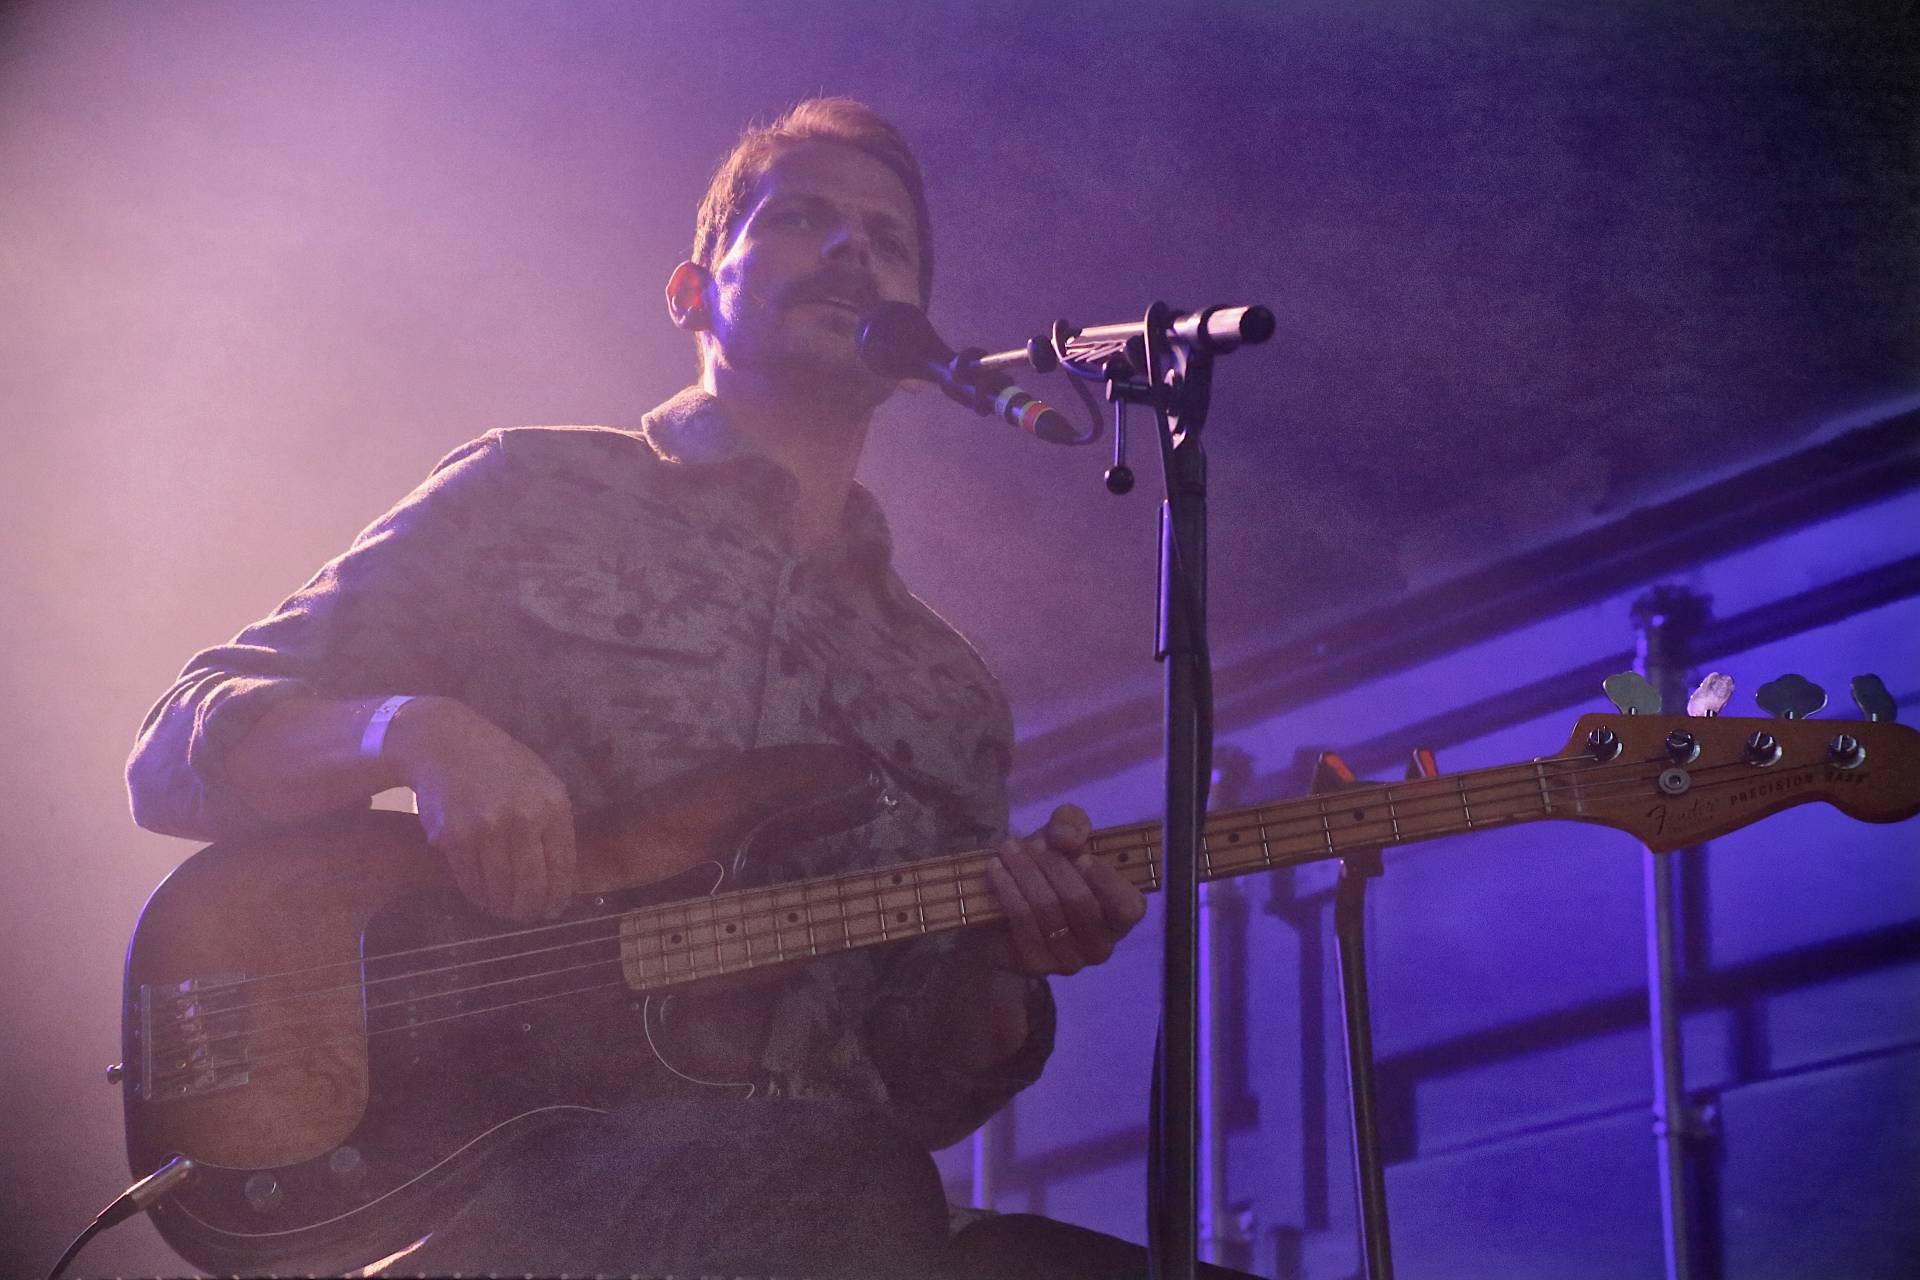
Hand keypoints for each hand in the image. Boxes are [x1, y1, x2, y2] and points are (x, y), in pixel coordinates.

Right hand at [384, 697, 577, 920]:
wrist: (445, 744)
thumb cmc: (499, 764)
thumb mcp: (540, 781)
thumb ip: (552, 822)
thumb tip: (560, 875)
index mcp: (553, 805)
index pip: (562, 866)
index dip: (557, 895)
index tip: (553, 910)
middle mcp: (523, 818)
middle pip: (532, 884)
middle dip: (530, 909)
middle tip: (526, 916)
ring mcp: (487, 829)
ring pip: (500, 888)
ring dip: (503, 907)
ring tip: (504, 910)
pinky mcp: (455, 838)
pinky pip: (471, 881)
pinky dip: (478, 896)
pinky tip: (483, 898)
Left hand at [984, 804, 1145, 976]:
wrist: (1004, 902)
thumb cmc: (1048, 869)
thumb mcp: (1062, 836)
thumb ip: (1072, 824)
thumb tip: (1067, 838)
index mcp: (1121, 915)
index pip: (1128, 907)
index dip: (1105, 881)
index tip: (1080, 856)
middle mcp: (1102, 945)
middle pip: (1080, 902)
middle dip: (1053, 866)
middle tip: (1032, 844)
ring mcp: (1070, 961)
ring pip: (1048, 910)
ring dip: (1025, 873)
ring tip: (1008, 849)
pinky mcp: (1037, 965)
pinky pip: (1023, 923)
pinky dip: (1008, 890)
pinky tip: (996, 870)